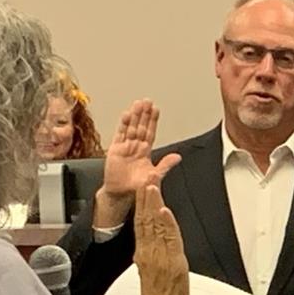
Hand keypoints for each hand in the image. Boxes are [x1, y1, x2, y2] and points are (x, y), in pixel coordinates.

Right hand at [96, 100, 181, 220]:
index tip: (156, 109)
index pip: (150, 132)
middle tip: (147, 101)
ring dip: (134, 116)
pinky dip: (122, 125)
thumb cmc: (137, 186)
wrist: (120, 194)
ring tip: (137, 104)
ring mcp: (125, 147)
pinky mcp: (115, 150)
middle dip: (144, 114)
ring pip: (130, 128)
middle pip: (140, 126)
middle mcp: (135, 147)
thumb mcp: (154, 175)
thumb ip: (165, 165)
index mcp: (146, 151)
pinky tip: (125, 115)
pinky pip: (119, 135)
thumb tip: (178, 157)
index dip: (153, 121)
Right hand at [133, 184, 188, 294]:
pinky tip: (164, 212)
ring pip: (156, 226)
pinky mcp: (171, 262)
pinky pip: (169, 239)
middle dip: (146, 199)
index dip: (142, 206)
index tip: (142, 190)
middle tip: (146, 179)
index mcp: (144, 254)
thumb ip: (150, 255)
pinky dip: (166, 224)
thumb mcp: (150, 271)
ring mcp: (160, 256)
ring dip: (154, 205)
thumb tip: (150, 245)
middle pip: (146, 221)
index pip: (142, 224)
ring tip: (152, 187)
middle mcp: (149, 252)